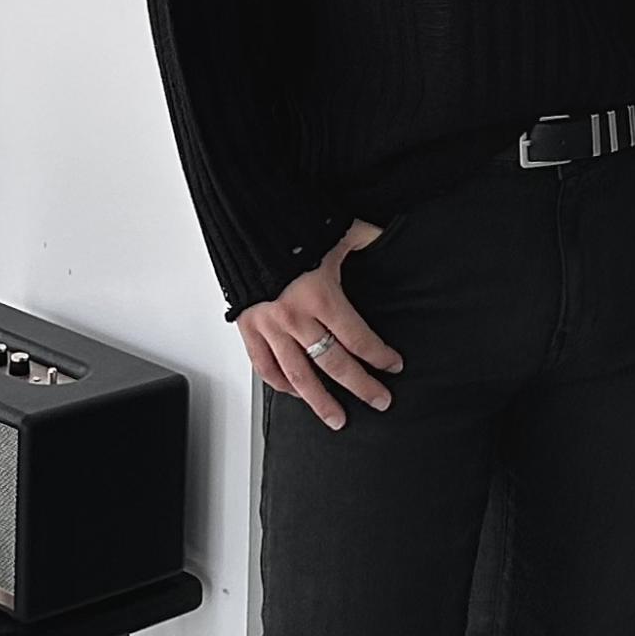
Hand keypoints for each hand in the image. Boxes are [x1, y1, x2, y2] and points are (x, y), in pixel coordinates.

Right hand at [235, 220, 405, 427]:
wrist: (241, 216)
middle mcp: (294, 317)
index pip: (358, 339)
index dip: (379, 357)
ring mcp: (269, 326)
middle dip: (361, 387)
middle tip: (379, 401)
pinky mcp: (248, 326)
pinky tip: (295, 393)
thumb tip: (389, 236)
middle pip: (334, 365)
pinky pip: (264, 367)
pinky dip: (280, 384)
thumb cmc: (287, 222)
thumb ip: (366, 237)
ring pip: (299, 377)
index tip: (393, 366)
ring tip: (337, 418)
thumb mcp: (336, 228)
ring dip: (320, 402)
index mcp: (320, 296)